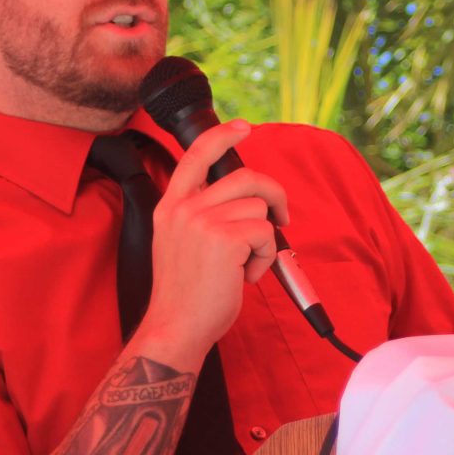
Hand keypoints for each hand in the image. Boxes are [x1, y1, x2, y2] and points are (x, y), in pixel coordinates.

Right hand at [132, 120, 286, 369]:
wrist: (176, 326)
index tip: (243, 128)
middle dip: (274, 195)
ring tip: (245, 265)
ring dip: (264, 239)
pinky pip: (266, 233)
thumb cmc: (187, 293)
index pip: (196, 155)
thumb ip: (203, 215)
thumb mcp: (182, 242)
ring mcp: (203, 222)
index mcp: (171, 206)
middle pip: (245, 177)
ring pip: (259, 208)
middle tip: (282, 218)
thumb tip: (247, 199)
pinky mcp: (225, 239)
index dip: (222, 136)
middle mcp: (184, 208)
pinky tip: (246, 276)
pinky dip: (266, 257)